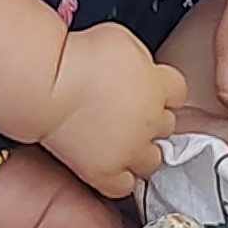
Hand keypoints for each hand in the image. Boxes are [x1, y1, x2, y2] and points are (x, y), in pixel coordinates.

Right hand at [38, 21, 186, 197]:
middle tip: (131, 112)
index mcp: (158, 85)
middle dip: (152, 119)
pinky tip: (112, 166)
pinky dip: (121, 178)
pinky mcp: (108, 171)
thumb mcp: (122, 41)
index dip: (163, 89)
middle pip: (168, 125)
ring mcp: (131, 149)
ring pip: (154, 159)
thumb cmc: (78, 56)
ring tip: (124, 141)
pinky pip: (125, 186)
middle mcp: (150, 120)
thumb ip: (141, 60)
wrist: (49, 84)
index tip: (151, 88)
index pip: (179, 92)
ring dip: (143, 151)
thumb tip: (143, 69)